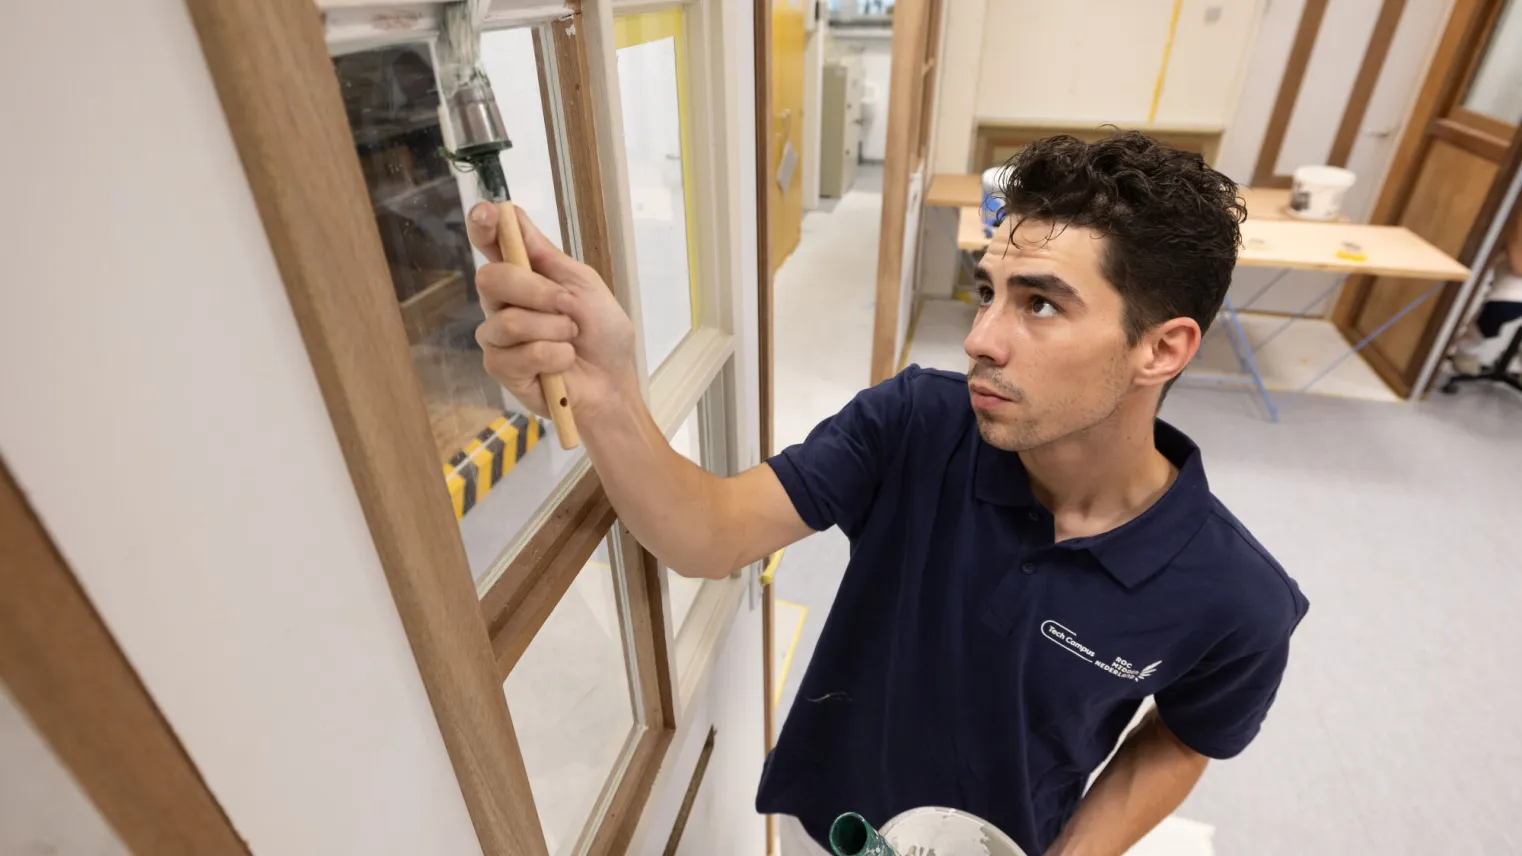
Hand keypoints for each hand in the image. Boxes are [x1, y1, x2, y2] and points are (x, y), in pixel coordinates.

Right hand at [467, 203, 637, 420]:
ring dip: (554, 329)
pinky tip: (564, 362)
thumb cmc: (601, 332)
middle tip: (566, 305)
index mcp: (522, 276)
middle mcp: (501, 303)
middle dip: (534, 290)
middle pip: (490, 278)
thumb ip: (547, 256)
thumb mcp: (583, 285)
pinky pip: (523, 354)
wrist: (613, 382)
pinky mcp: (501, 368)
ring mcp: (497, 337)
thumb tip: (511, 214)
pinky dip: (556, 356)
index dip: (482, 226)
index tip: (487, 214)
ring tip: (571, 339)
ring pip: (510, 321)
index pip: (490, 244)